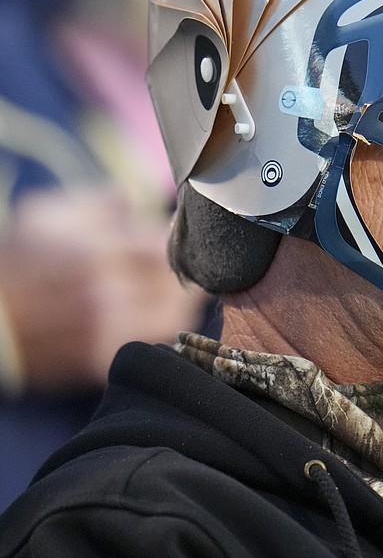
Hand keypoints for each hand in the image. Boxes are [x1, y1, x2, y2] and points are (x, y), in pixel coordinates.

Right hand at [0, 188, 207, 390]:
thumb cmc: (20, 258)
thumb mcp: (51, 214)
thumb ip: (104, 202)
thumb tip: (143, 197)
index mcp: (96, 252)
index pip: (167, 247)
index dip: (179, 242)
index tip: (180, 239)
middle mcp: (105, 293)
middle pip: (177, 285)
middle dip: (184, 273)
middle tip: (186, 267)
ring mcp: (104, 330)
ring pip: (174, 318)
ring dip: (180, 303)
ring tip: (174, 292)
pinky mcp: (99, 360)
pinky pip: (151, 343)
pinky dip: (160, 329)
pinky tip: (155, 316)